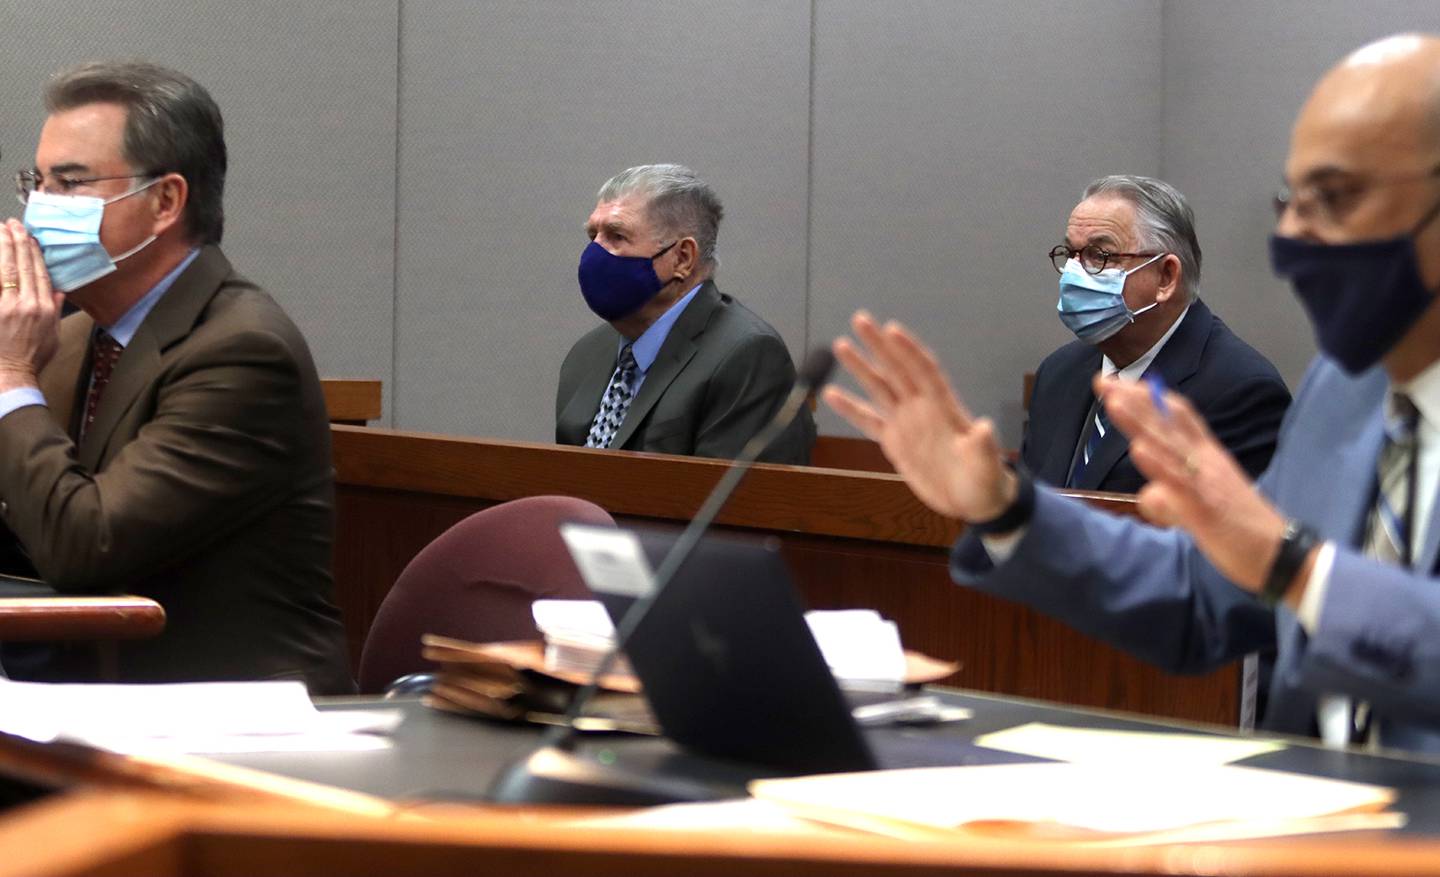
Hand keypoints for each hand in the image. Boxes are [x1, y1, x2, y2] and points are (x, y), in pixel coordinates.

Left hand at [0, 219, 60, 392]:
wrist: (12, 375)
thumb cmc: (32, 359)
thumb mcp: (52, 336)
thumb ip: (54, 311)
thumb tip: (58, 292)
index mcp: (44, 309)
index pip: (40, 273)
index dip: (34, 252)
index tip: (30, 237)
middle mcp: (27, 304)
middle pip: (22, 266)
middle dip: (17, 242)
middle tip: (12, 224)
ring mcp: (7, 307)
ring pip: (6, 270)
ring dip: (3, 247)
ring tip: (0, 230)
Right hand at [823, 311, 1015, 521]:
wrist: (974, 500)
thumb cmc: (985, 481)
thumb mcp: (987, 466)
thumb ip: (983, 447)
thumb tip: (985, 428)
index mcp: (944, 408)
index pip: (924, 371)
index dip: (909, 351)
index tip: (891, 330)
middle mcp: (922, 408)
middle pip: (897, 370)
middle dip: (879, 345)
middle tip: (860, 319)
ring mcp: (907, 423)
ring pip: (880, 388)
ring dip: (861, 367)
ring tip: (840, 345)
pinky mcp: (895, 441)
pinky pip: (869, 421)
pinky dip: (850, 409)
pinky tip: (831, 394)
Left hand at [1098, 374, 1285, 590]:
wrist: (1280, 554)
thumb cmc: (1240, 528)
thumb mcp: (1201, 505)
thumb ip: (1173, 497)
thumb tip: (1150, 495)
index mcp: (1207, 456)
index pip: (1176, 417)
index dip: (1148, 398)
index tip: (1118, 383)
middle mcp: (1205, 462)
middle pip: (1166, 423)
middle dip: (1133, 401)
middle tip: (1103, 380)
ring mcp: (1205, 482)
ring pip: (1167, 446)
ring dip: (1141, 423)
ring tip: (1114, 401)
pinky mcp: (1205, 507)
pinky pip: (1179, 483)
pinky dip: (1159, 465)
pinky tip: (1139, 449)